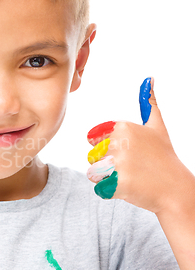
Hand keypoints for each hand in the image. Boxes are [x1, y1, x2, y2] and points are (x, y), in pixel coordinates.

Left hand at [86, 78, 184, 213]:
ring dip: (107, 177)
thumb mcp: (157, 127)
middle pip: (93, 155)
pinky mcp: (116, 184)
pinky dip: (110, 190)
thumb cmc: (163, 157)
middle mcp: (118, 142)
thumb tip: (149, 78)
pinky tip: (129, 186)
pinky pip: (99, 187)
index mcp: (123, 127)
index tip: (125, 152)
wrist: (175, 189)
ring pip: (93, 171)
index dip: (107, 148)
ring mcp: (117, 164)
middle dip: (107, 164)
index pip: (94, 138)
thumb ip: (149, 104)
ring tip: (129, 176)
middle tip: (131, 167)